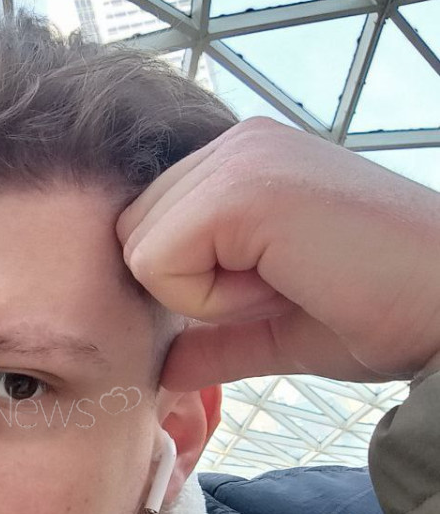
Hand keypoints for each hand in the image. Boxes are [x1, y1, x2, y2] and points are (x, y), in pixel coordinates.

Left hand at [116, 117, 439, 390]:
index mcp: (244, 164)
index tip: (274, 288)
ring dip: (203, 294)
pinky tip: (283, 282)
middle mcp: (235, 144)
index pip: (149, 230)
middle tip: (280, 287)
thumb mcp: (279, 328)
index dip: (193, 286)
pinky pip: (158, 263)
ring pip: (137, 248)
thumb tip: (165, 369)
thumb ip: (216, 339)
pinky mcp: (242, 187)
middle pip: (130, 236)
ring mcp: (239, 156)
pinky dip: (210, 299)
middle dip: (189, 288)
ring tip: (287, 281)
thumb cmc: (383, 314)